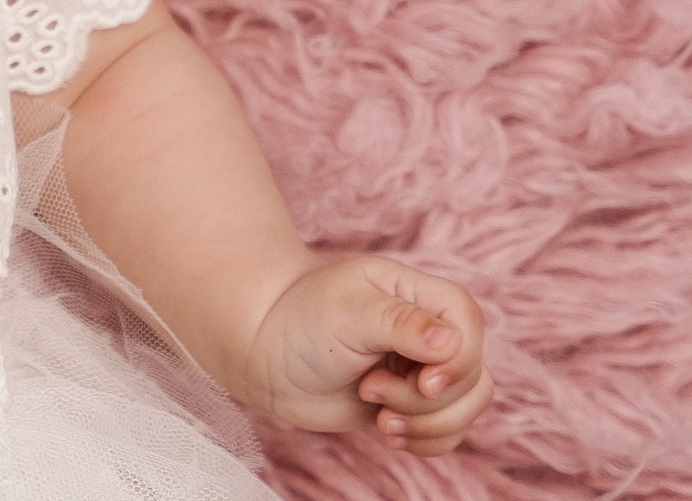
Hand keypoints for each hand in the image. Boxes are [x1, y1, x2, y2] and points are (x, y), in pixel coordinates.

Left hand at [240, 254, 491, 455]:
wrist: (264, 355)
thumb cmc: (299, 321)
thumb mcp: (345, 312)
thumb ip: (401, 323)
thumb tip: (453, 342)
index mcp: (416, 292)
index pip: (467, 322)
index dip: (459, 360)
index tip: (424, 382)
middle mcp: (428, 329)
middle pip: (471, 374)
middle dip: (424, 399)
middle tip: (368, 390)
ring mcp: (424, 367)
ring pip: (468, 406)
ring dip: (428, 424)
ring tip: (380, 419)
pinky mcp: (415, 402)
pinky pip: (451, 431)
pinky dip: (429, 442)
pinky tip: (390, 435)